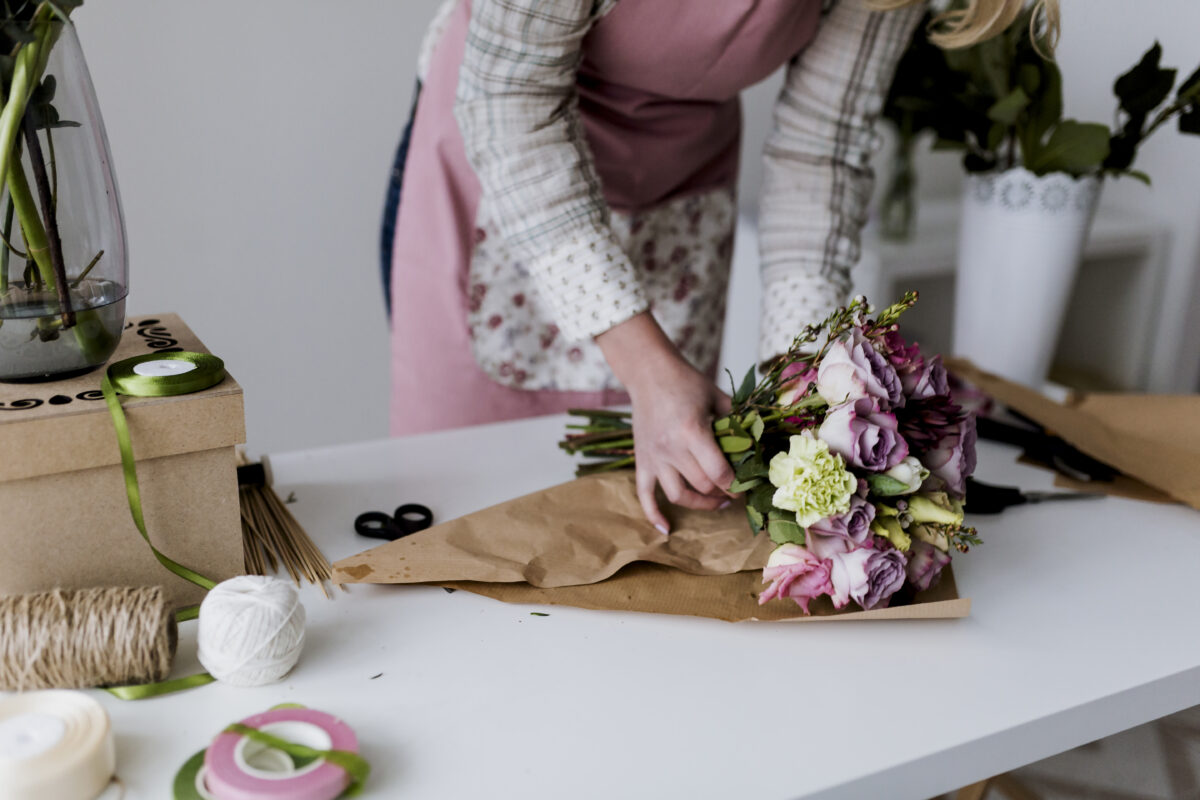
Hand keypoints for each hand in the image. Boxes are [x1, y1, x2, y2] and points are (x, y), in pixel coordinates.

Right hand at [597, 312, 735, 533]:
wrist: (648, 372)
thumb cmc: (685, 382)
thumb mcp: (717, 397)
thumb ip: (738, 420)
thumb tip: (760, 442)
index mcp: (692, 432)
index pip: (719, 473)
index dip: (737, 485)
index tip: (748, 484)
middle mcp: (671, 449)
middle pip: (703, 486)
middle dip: (725, 493)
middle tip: (738, 490)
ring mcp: (654, 458)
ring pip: (679, 495)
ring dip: (701, 505)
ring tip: (717, 503)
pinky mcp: (642, 461)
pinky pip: (644, 495)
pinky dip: (654, 515)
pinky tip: (666, 529)